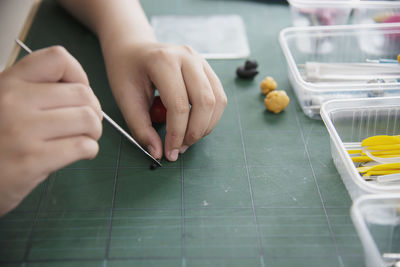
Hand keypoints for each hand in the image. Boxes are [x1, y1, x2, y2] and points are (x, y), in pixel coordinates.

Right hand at [0, 46, 102, 214]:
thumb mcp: (8, 102)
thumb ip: (39, 90)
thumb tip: (85, 92)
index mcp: (9, 81)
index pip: (58, 58)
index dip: (79, 76)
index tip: (77, 94)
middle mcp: (14, 101)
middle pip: (83, 94)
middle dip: (94, 111)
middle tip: (86, 124)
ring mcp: (22, 131)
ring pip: (87, 119)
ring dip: (94, 131)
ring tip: (84, 138)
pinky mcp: (31, 160)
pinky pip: (82, 146)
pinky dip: (90, 149)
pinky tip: (80, 153)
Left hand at [102, 41, 226, 160]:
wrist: (133, 49)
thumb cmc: (126, 71)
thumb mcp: (125, 99)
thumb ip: (141, 128)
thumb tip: (158, 153)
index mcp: (163, 61)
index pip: (178, 104)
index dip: (176, 133)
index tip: (170, 152)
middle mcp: (187, 57)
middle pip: (204, 102)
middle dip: (195, 131)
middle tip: (181, 148)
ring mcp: (200, 61)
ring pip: (217, 100)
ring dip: (206, 126)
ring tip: (188, 138)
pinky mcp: (207, 69)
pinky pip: (219, 96)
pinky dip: (211, 117)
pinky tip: (195, 125)